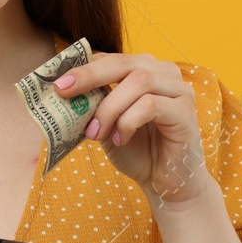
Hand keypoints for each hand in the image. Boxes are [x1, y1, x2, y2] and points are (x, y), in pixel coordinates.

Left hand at [54, 53, 212, 205]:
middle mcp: (165, 73)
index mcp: (145, 70)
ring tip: (95, 133)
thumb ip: (93, 104)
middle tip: (63, 91)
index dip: (82, 66)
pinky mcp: (185, 111)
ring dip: (110, 108)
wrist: (166, 184)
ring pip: (138, 81)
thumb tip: (62, 89)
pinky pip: (151, 105)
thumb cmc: (137, 152)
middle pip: (123, 62)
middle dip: (89, 75)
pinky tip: (120, 139)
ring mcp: (179, 90)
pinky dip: (128, 121)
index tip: (56, 81)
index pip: (111, 58)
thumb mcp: (107, 124)